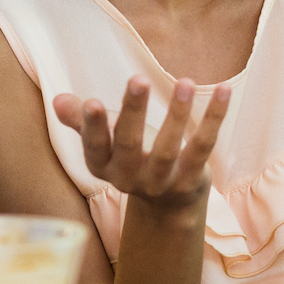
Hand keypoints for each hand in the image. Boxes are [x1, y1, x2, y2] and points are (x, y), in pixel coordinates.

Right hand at [53, 76, 228, 210]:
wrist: (167, 204)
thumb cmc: (130, 157)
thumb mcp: (104, 142)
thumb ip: (82, 120)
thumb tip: (58, 100)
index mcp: (103, 166)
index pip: (94, 146)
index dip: (92, 127)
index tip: (91, 102)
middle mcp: (129, 178)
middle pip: (129, 145)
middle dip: (132, 113)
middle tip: (137, 79)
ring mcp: (161, 182)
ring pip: (167, 148)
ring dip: (177, 114)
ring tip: (185, 82)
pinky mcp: (190, 180)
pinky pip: (203, 147)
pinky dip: (214, 118)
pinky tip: (224, 90)